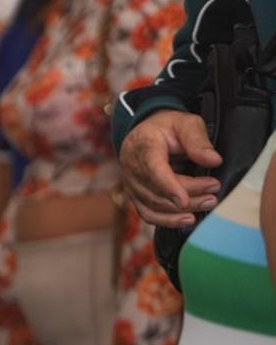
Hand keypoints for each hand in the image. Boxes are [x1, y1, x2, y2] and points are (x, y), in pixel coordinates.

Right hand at [119, 111, 221, 228]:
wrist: (147, 132)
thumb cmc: (168, 127)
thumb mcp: (186, 123)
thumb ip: (198, 141)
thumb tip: (214, 161)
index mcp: (142, 145)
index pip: (152, 169)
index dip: (167, 186)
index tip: (184, 200)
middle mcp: (131, 166)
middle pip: (156, 190)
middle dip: (187, 196)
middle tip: (214, 193)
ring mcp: (130, 183)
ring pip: (153, 205)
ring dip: (181, 210)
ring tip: (208, 203)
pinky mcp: (135, 194)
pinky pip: (148, 213)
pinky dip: (167, 220)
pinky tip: (187, 220)